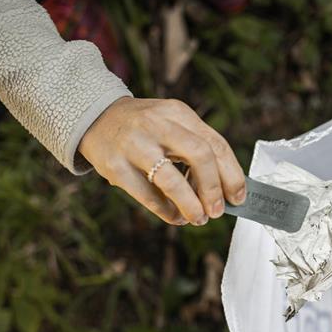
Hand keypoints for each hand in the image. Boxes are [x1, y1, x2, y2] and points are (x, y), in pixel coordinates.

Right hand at [79, 97, 245, 225]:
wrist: (93, 116)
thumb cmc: (145, 129)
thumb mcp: (172, 124)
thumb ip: (197, 149)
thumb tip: (225, 190)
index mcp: (178, 113)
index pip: (215, 144)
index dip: (231, 175)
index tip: (238, 197)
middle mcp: (158, 124)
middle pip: (200, 155)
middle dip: (213, 189)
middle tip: (218, 211)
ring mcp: (134, 144)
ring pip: (171, 179)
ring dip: (191, 204)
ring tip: (199, 218)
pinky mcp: (114, 165)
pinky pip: (147, 194)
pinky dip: (166, 210)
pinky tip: (175, 217)